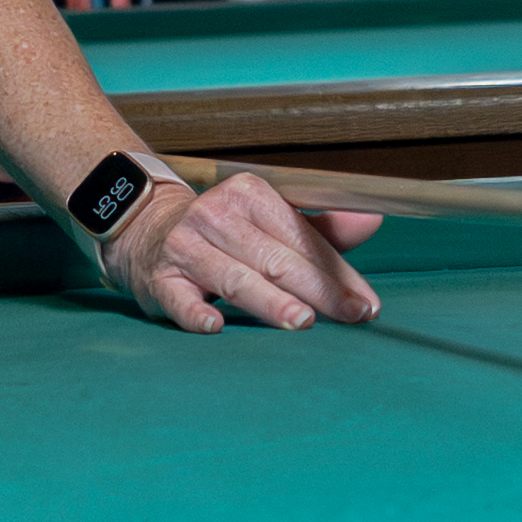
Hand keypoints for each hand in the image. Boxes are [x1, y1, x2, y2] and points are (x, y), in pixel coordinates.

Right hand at [105, 169, 383, 333]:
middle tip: (348, 316)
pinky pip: (180, 299)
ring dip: (270, 301)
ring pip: (236, 278)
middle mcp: (216, 215)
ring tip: (302, 321)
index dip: (337, 271)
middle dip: (317, 289)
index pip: (301, 237)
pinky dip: (196, 312)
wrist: (148, 231)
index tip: (365, 303)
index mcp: (250, 195)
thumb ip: (321, 229)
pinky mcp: (160, 278)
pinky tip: (215, 326)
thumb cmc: (225, 234)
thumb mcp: (269, 221)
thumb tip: (373, 220)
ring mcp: (185, 247)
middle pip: (275, 259)